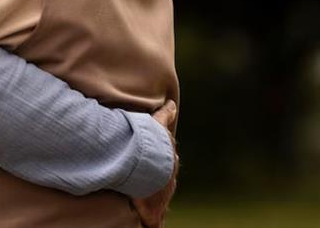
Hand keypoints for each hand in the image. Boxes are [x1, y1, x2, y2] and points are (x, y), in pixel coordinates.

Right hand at [132, 100, 177, 227]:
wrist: (149, 166)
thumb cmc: (151, 146)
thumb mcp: (158, 125)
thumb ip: (165, 115)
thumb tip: (173, 103)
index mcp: (170, 162)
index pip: (167, 164)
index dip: (162, 165)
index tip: (156, 167)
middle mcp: (168, 180)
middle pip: (165, 183)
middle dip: (160, 184)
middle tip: (149, 187)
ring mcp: (162, 197)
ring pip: (160, 200)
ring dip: (155, 203)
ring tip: (147, 206)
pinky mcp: (154, 213)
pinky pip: (153, 221)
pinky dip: (152, 224)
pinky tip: (151, 227)